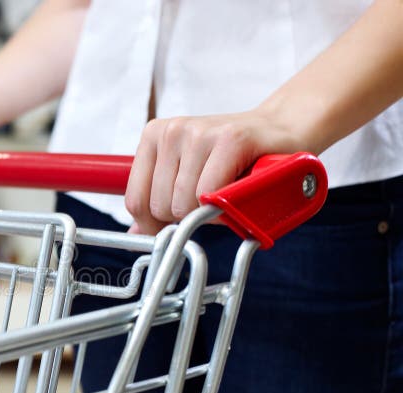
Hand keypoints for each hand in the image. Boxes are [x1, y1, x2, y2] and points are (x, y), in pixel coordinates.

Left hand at [124, 110, 305, 233]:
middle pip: (160, 206)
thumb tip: (136, 235)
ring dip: (210, 211)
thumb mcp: (187, 180)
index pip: (136, 200)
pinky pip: (210, 195)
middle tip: (212, 200)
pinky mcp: (230, 138)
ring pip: (184, 204)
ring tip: (227, 191)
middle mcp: (171, 131)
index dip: (155, 224)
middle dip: (188, 216)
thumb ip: (158, 204)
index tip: (178, 223)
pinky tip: (239, 187)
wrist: (282, 132)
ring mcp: (199, 132)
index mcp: (153, 138)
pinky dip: (226, 204)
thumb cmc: (234, 163)